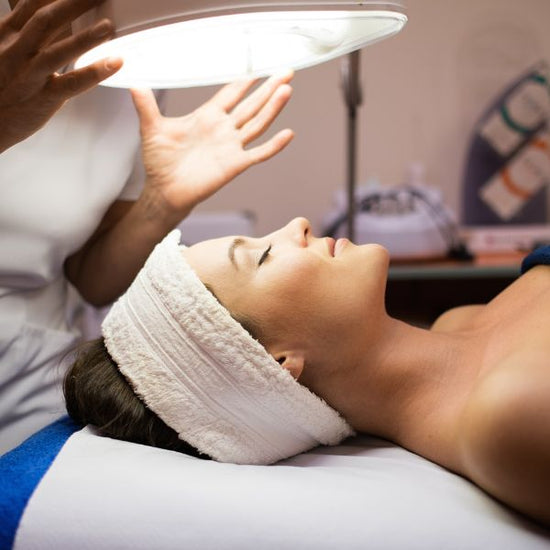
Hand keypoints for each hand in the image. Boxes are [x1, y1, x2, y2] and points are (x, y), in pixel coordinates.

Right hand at [0, 0, 121, 152]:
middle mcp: (18, 50)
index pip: (32, 4)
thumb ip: (26, 34)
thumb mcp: (4, 50)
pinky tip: (115, 62)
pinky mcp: (44, 97)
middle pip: (48, 19)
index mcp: (7, 34)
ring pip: (59, 50)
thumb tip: (54, 18)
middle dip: (74, 4)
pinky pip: (72, 83)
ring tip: (109, 25)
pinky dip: (95, 72)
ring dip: (87, 36)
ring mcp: (31, 74)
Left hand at [131, 71, 294, 222]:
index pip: (230, 94)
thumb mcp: (151, 128)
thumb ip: (146, 105)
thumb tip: (132, 82)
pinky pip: (258, 153)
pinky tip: (288, 133)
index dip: (244, 81)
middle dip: (268, 88)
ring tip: (286, 90)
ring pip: (257, 123)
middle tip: (286, 72)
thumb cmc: (159, 162)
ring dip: (272, 107)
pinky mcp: (235, 164)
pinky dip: (274, 145)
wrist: (164, 190)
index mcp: (207, 117)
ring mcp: (231, 146)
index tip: (257, 67)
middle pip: (251, 105)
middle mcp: (223, 129)